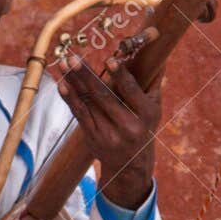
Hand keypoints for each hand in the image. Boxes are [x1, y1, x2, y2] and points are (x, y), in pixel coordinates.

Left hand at [58, 55, 160, 208]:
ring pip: (89, 104)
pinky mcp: (93, 139)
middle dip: (87, 75)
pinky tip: (62, 84)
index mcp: (146, 115)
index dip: (120, 76)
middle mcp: (127, 126)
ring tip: (64, 63)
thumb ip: (153, 82)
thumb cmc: (144, 127)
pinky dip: (70, 99)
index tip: (109, 60)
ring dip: (74, 82)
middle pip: (104, 96)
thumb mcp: (154, 109)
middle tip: (74, 58)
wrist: (130, 165)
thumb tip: (158, 54)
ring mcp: (108, 135)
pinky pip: (80, 115)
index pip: (131, 92)